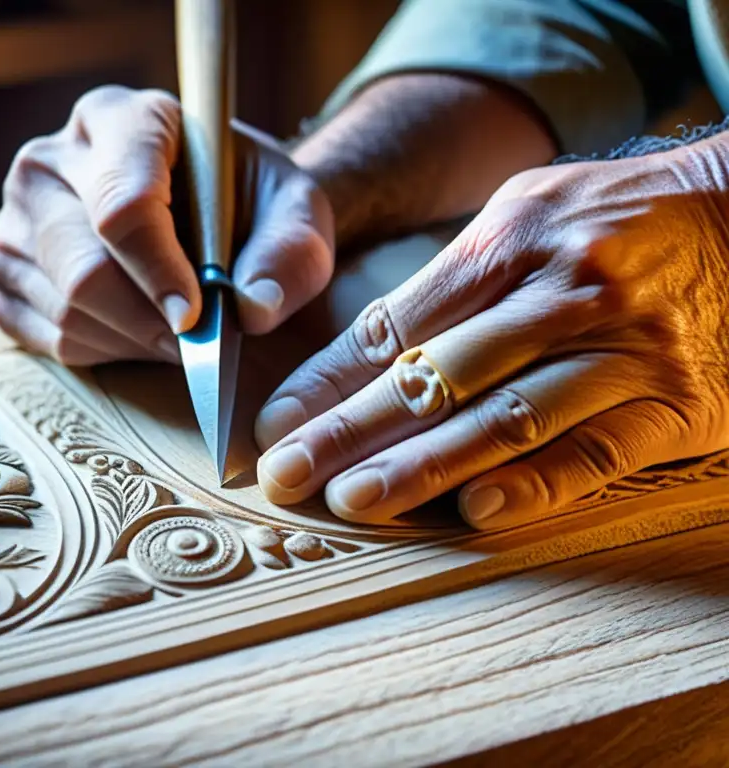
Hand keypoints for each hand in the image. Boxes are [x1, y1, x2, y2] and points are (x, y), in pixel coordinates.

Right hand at [0, 86, 333, 365]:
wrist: (211, 213)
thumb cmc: (249, 206)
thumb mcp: (296, 213)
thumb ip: (290, 254)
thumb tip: (252, 310)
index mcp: (121, 120)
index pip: (123, 203)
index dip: (159, 270)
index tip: (196, 316)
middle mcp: (49, 160)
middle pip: (84, 266)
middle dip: (149, 322)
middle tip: (197, 344)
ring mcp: (15, 217)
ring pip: (64, 307)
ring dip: (131, 340)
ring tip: (175, 332)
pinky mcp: (2, 271)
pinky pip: (45, 335)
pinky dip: (101, 350)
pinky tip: (136, 331)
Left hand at [253, 139, 728, 529]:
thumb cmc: (616, 222)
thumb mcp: (528, 215)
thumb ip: (451, 283)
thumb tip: (362, 357)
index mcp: (510, 240)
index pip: (396, 324)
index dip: (328, 381)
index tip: (276, 425)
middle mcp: (561, 292)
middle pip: (435, 373)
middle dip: (350, 430)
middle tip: (288, 475)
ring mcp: (622, 349)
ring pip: (505, 416)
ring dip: (423, 465)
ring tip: (354, 501)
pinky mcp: (676, 404)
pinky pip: (596, 451)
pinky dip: (536, 484)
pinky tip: (476, 513)